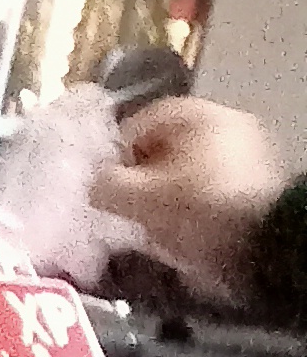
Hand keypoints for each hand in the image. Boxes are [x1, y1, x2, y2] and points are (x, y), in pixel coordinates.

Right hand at [88, 95, 287, 303]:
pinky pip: (208, 185)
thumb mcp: (142, 199)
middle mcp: (224, 123)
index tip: (102, 182)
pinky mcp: (253, 182)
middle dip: (140, 174)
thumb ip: (107, 186)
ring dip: (163, 191)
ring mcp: (244, 151)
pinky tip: (178, 228)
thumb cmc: (197, 208)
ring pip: (187, 167)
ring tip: (148, 222)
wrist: (263, 241)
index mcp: (197, 115)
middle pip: (166, 145)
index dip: (115, 150)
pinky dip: (188, 202)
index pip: (142, 120)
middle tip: (123, 204)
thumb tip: (92, 184)